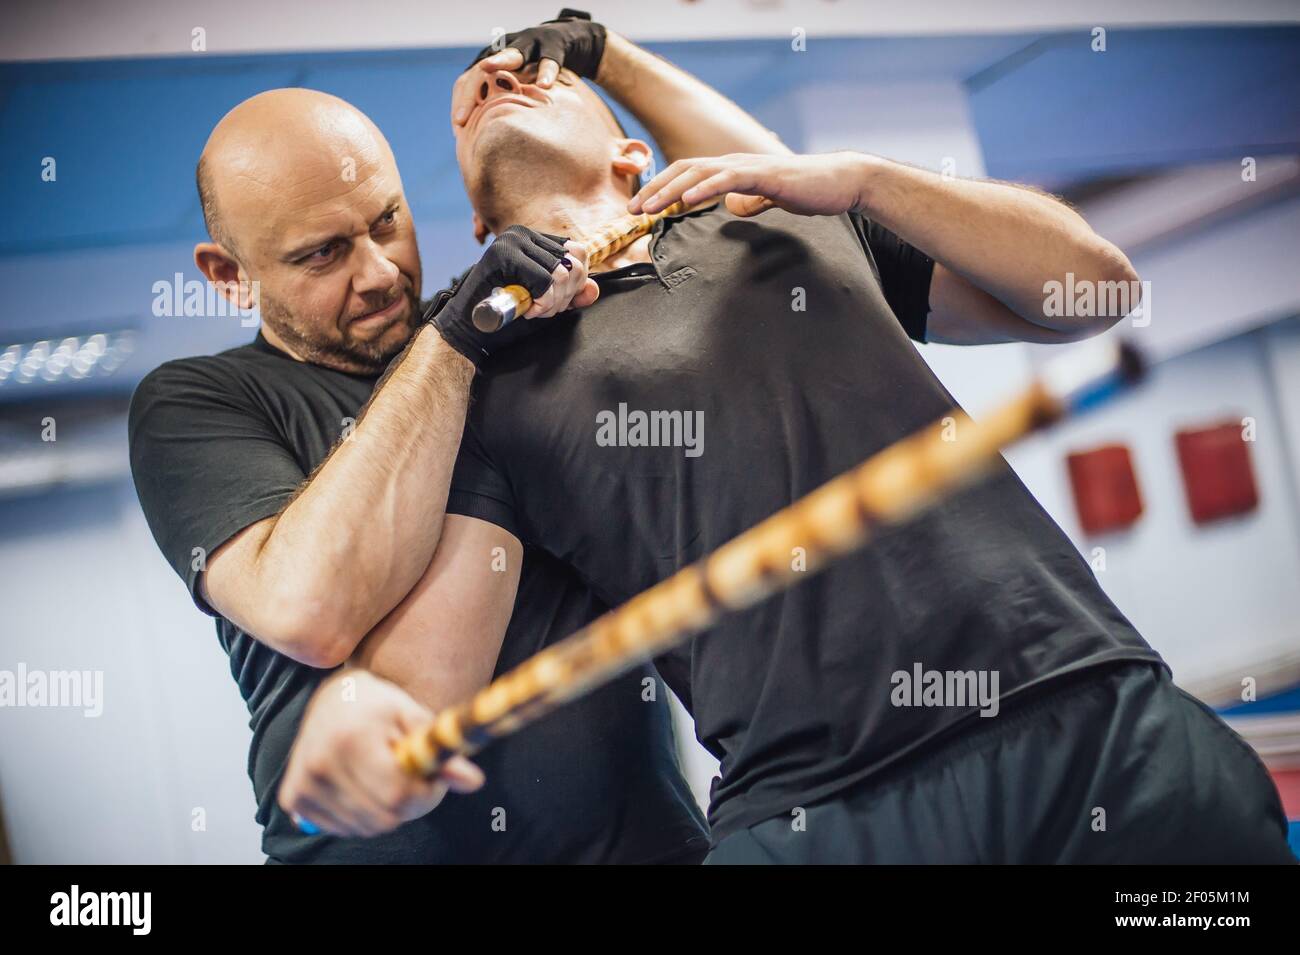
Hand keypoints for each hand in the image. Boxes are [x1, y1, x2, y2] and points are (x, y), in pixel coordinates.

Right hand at [278, 669, 484, 837]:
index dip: (426, 792)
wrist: (332, 697)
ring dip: (384, 811)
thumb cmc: (380, 705)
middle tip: (409, 775)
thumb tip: (474, 782)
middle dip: (408, 803)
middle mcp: (319, 763)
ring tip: (384, 776)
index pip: (399, 795)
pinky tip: (361, 786)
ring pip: (365, 828)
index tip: (432, 775)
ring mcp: (302, 783)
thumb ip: (442, 750)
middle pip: (384, 818)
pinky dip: (360, 816)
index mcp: (350, 739)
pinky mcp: (292, 798)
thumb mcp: (415, 717)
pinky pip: (342, 829)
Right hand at [426, 225, 597, 367]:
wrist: (468, 332)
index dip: (574, 284)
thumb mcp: (547, 304)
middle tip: (543, 310)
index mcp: (532, 239)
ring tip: (533, 310)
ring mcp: (511, 241)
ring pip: (562, 272)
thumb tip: (594, 289)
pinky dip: (543, 302)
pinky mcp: (502, 255)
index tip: (553, 303)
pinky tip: (527, 310)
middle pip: (574, 261)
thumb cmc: (505, 318)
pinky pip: (546, 280)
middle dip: (565, 295)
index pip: (577, 252)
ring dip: (553, 302)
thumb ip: (571, 295)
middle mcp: (522, 233)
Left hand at [452, 9, 606, 125]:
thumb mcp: (519, 94)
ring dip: (501, 60)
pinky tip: (544, 84)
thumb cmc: (540, 78)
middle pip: (480, 70)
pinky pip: (549, 60)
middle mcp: (505, 52)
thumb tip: (485, 145)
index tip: (458, 128)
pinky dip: (546, 71)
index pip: (468, 82)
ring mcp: (529, 46)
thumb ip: (503, 110)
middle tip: (462, 118)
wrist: (571, 43)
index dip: (462, 103)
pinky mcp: (553, 46)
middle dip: (469, 92)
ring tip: (489, 66)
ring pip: (513, 53)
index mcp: (493, 64)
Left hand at [629, 151, 867, 219]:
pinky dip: (704, 189)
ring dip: (670, 190)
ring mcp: (748, 166)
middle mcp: (734, 162)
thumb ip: (750, 201)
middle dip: (655, 190)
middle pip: (684, 171)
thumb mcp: (769, 199)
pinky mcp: (764, 175)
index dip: (661, 188)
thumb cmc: (807, 190)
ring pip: (699, 173)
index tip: (641, 209)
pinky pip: (728, 179)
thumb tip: (733, 208)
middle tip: (632, 211)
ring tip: (649, 208)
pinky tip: (686, 201)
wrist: (840, 182)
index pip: (687, 174)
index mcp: (733, 169)